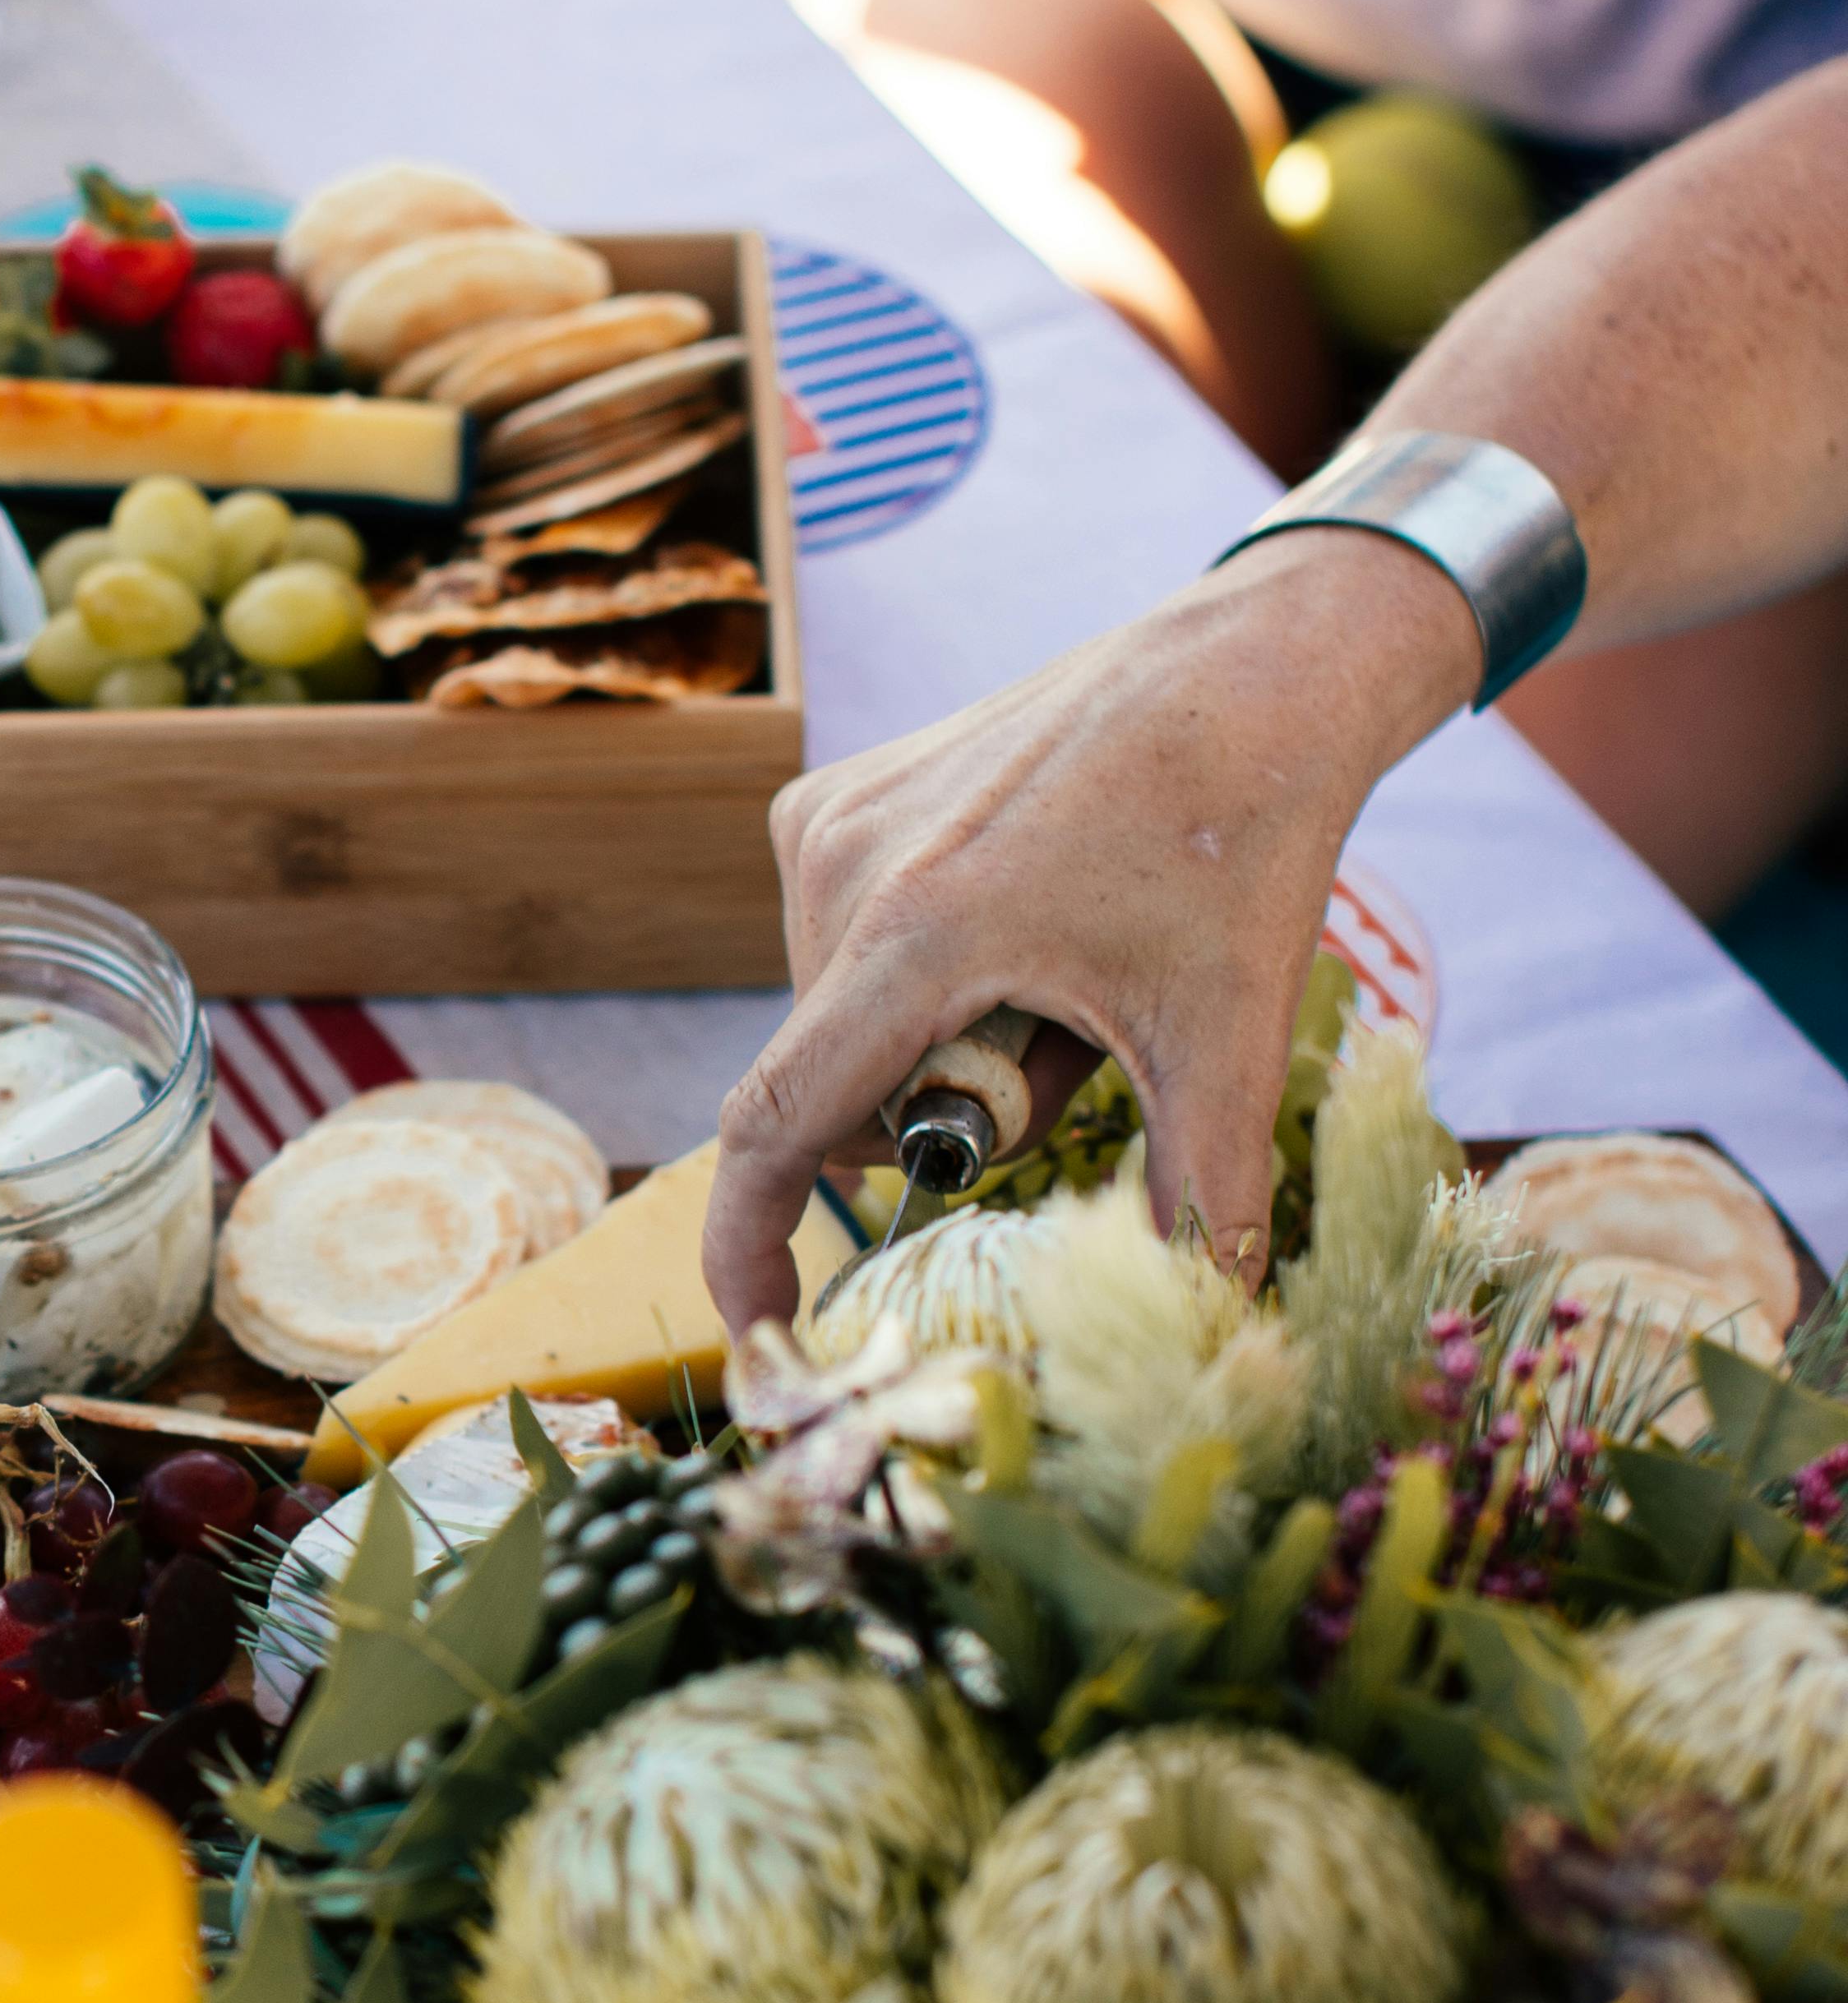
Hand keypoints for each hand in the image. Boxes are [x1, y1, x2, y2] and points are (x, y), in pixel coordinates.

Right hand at [701, 535, 1483, 1326]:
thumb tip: (1196, 1333)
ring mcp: (830, 819)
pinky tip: (1021, 915)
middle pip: (837, 1080)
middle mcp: (841, 866)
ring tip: (1056, 972)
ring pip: (841, 1018)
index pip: (776, 1124)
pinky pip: (843, 944)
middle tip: (1067, 1057)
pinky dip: (917, 975)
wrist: (1253, 668)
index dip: (749, 1245)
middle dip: (938, 1112)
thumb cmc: (1243, 836)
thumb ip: (1203, 1199)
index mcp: (915, 931)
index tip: (760, 1326)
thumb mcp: (1227, 1036)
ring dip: (932, 1042)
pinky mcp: (837, 792)